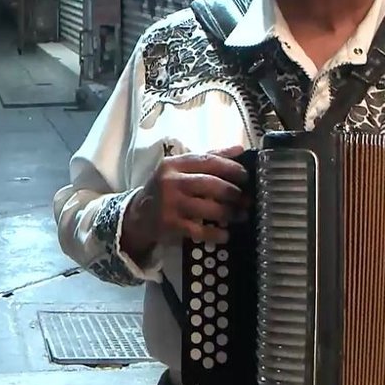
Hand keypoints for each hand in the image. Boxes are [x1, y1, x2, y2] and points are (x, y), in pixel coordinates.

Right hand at [122, 145, 249, 257]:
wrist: (138, 215)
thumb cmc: (165, 189)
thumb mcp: (180, 170)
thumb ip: (209, 158)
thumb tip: (239, 149)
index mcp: (174, 164)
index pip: (208, 161)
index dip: (231, 168)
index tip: (246, 176)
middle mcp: (170, 181)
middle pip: (211, 184)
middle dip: (234, 193)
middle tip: (247, 199)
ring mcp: (170, 203)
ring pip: (208, 207)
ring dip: (230, 213)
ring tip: (241, 215)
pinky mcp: (170, 224)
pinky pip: (199, 230)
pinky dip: (215, 234)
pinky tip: (225, 234)